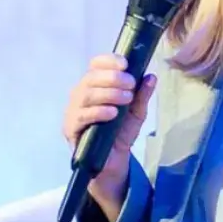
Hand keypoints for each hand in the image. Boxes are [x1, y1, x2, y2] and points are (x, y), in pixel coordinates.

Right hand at [65, 54, 156, 212]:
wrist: (113, 160)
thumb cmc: (121, 131)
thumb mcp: (136, 112)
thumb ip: (142, 95)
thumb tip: (152, 76)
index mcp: (95, 86)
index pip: (95, 65)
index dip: (108, 61)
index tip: (125, 63)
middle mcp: (80, 95)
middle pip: (90, 78)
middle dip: (112, 77)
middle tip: (131, 84)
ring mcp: (73, 111)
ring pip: (85, 95)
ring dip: (108, 93)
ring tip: (126, 98)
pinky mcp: (71, 128)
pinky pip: (81, 116)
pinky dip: (98, 111)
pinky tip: (113, 113)